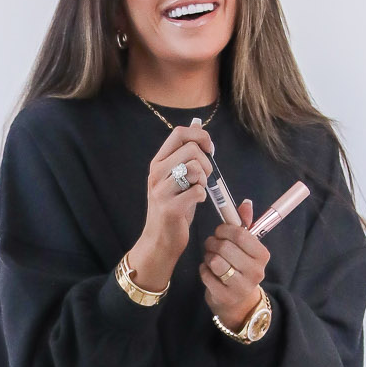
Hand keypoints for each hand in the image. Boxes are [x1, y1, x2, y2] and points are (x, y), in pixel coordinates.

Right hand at [125, 123, 214, 291]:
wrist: (160, 239)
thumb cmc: (173, 206)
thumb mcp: (177, 177)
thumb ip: (185, 154)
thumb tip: (198, 127)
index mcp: (158, 162)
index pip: (179, 133)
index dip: (200, 136)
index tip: (209, 149)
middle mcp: (156, 174)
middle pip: (191, 149)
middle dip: (207, 162)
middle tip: (205, 178)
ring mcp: (161, 191)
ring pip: (195, 168)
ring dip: (204, 179)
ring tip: (199, 189)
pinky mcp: (170, 208)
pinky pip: (198, 191)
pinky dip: (203, 196)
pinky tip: (196, 202)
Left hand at [201, 198, 269, 329]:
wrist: (239, 302)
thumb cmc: (241, 268)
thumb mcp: (247, 247)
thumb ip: (245, 224)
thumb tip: (246, 203)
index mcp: (262, 255)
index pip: (240, 234)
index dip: (224, 229)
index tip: (220, 232)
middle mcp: (255, 271)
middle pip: (225, 247)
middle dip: (213, 243)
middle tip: (212, 245)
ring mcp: (240, 286)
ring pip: (215, 261)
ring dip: (208, 256)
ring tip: (211, 258)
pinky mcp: (225, 296)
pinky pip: (206, 275)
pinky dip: (204, 270)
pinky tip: (209, 271)